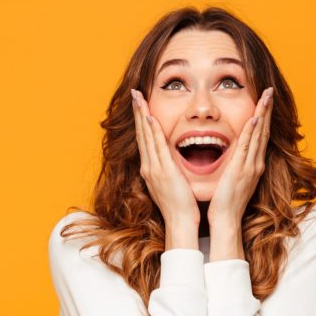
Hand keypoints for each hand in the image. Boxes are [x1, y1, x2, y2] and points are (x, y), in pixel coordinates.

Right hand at [131, 88, 200, 236]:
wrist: (180, 222)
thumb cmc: (180, 205)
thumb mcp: (171, 184)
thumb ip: (170, 170)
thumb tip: (172, 161)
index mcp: (151, 168)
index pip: (145, 139)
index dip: (141, 120)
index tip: (140, 104)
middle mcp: (148, 166)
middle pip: (141, 133)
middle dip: (138, 112)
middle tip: (135, 93)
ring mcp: (154, 168)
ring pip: (146, 136)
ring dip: (143, 116)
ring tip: (139, 98)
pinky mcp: (162, 171)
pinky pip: (157, 147)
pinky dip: (152, 131)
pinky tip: (151, 117)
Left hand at [207, 86, 272, 227]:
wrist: (226, 219)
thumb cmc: (227, 202)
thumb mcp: (234, 179)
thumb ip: (235, 165)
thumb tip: (233, 155)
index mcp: (253, 164)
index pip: (260, 136)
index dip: (263, 117)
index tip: (265, 101)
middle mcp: (255, 163)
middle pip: (263, 131)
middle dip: (267, 110)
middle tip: (269, 91)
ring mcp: (250, 166)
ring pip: (258, 135)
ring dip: (263, 115)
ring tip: (266, 97)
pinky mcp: (241, 170)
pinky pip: (248, 147)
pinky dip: (252, 132)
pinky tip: (254, 119)